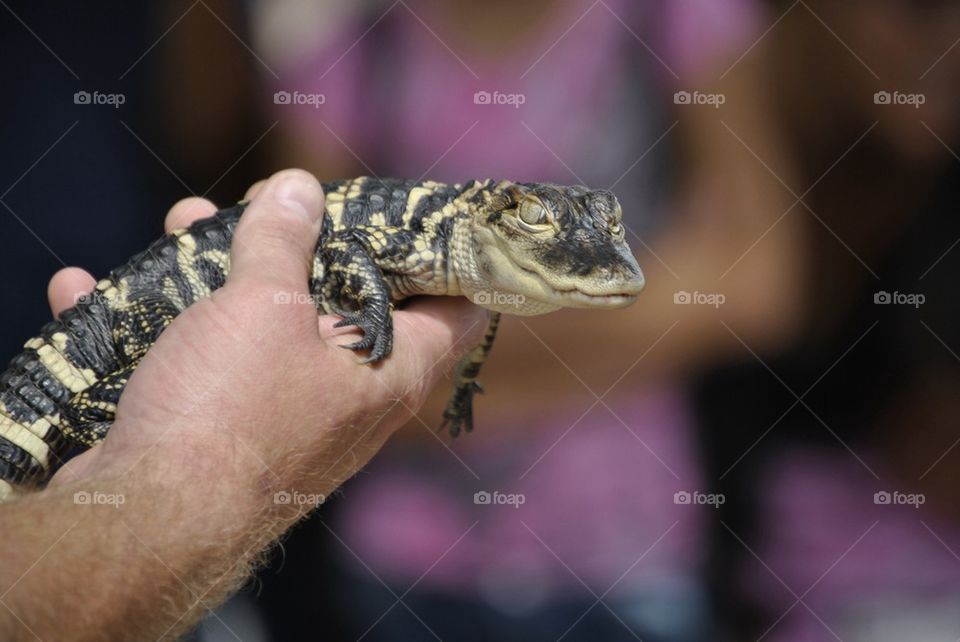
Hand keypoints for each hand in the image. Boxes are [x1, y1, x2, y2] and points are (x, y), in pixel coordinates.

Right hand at [47, 169, 485, 502]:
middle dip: (305, 247)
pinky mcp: (221, 437)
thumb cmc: (230, 410)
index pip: (460, 313)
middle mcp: (350, 400)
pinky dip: (152, 328)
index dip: (449, 260)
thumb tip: (299, 186)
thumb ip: (284, 240)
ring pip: (264, 328)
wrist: (148, 523)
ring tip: (184, 224)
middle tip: (272, 203)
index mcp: (390, 371)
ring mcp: (285, 420)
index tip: (418, 216)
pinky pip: (197, 367)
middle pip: (347, 306)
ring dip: (220, 274)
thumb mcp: (264, 305)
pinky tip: (91, 288)